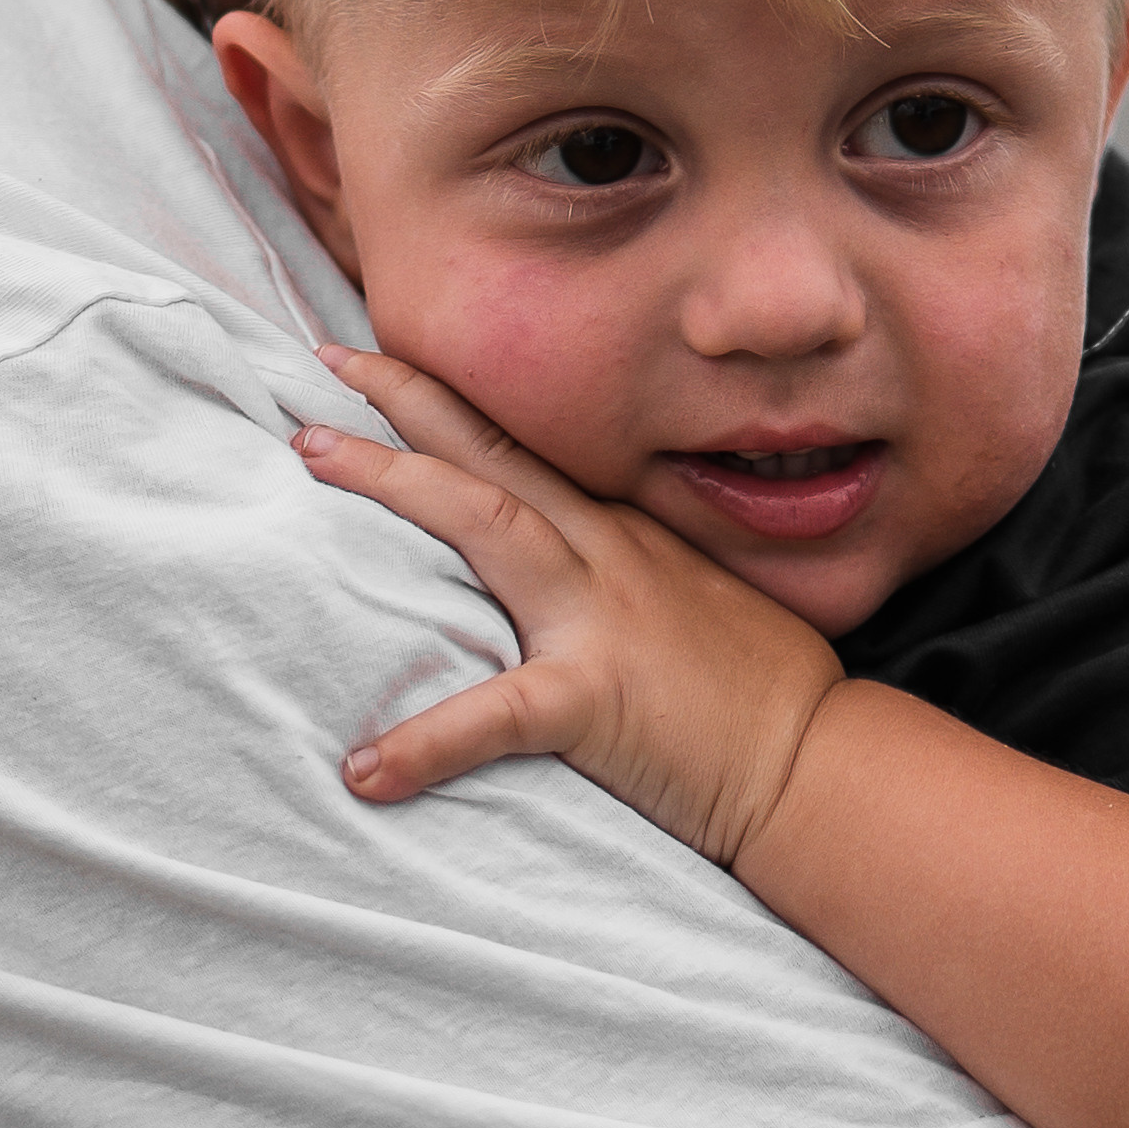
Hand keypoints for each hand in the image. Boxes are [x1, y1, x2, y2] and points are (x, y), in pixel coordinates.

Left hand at [296, 347, 849, 869]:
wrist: (818, 762)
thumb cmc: (761, 694)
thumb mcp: (689, 604)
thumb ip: (621, 580)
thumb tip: (558, 575)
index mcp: (625, 537)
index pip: (526, 449)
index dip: (453, 400)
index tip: (383, 360)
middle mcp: (609, 556)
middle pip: (493, 455)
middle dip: (404, 402)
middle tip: (324, 357)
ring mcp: (602, 619)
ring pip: (487, 523)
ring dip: (394, 482)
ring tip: (310, 457)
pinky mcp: (596, 700)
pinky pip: (499, 714)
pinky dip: (426, 742)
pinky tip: (364, 769)